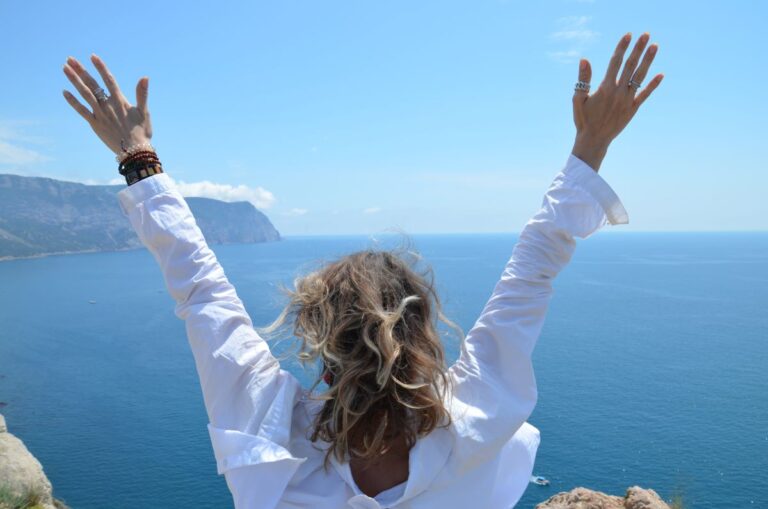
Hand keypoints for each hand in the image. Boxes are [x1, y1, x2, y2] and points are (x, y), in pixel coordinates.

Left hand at [62, 55, 151, 155]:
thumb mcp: (144, 112)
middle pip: (93, 84)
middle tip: (70, 59)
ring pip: (85, 94)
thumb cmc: (142, 132)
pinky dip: (73, 101)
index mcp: (120, 101)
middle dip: (81, 71)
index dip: (101, 67)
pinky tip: (65, 92)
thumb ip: (142, 94)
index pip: (109, 80)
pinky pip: (81, 111)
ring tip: (65, 68)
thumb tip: (145, 77)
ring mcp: (100, 114)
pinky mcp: (95, 124)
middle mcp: (108, 105)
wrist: (134, 151)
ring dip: (74, 80)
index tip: (92, 56)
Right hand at [571, 32, 663, 171]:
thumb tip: (584, 60)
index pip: (615, 62)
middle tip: (646, 35)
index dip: (622, 47)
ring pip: (640, 76)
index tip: (628, 35)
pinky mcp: (632, 109)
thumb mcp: (578, 99)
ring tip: (655, 46)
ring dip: (648, 60)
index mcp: (604, 88)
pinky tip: (661, 74)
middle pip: (630, 65)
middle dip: (638, 49)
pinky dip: (653, 85)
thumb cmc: (583, 119)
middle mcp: (618, 92)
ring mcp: (627, 100)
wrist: (594, 140)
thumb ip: (583, 79)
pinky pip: (645, 94)